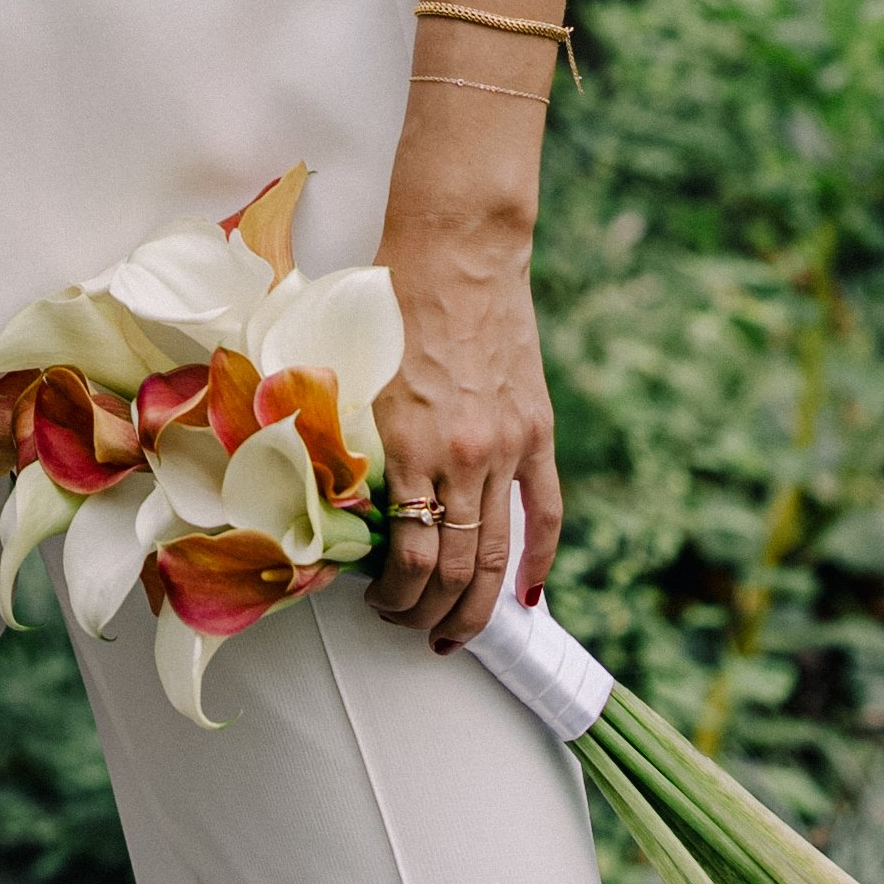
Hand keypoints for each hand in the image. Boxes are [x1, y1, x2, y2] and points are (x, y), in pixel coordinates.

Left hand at [365, 177, 562, 649]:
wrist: (458, 253)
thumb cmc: (390, 306)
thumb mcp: (353, 381)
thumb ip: (350, 447)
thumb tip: (337, 510)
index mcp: (408, 447)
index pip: (407, 558)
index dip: (393, 596)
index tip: (378, 602)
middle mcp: (463, 456)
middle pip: (456, 571)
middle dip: (431, 614)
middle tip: (412, 628)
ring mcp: (506, 447)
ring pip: (497, 555)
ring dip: (476, 605)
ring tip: (457, 630)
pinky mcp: (536, 431)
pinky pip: (545, 513)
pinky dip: (536, 561)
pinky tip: (526, 595)